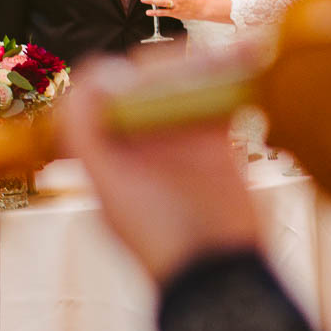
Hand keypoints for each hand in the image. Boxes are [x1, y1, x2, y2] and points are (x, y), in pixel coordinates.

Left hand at [58, 48, 262, 284]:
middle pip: (147, 81)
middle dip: (164, 67)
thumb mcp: (111, 188)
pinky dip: (231, 77)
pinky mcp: (218, 141)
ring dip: (200, 65)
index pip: (102, 93)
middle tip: (185, 73)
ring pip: (185, 83)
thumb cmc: (158, 238)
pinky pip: (220, 97)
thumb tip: (87, 81)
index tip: (136, 79)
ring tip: (222, 60)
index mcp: (109, 147)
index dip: (116, 76)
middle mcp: (142, 138)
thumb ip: (88, 135)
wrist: (216, 270)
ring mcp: (180, 137)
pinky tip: (243, 63)